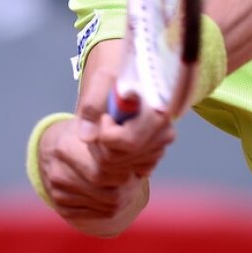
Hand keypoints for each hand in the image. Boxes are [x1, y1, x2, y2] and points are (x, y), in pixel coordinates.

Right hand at [37, 116, 149, 236]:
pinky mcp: (62, 207)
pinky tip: (113, 193)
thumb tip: (138, 146)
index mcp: (65, 147)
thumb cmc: (85, 136)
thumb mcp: (97, 125)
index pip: (104, 170)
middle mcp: (58, 172)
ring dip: (124, 198)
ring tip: (128, 184)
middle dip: (128, 187)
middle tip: (135, 178)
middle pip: (107, 192)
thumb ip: (115, 132)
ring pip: (107, 206)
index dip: (125, 170)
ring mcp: (58, 192)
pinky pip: (98, 215)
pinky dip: (111, 207)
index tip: (135, 165)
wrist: (56, 148)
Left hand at [76, 57, 176, 179]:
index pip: (128, 141)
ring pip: (115, 170)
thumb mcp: (103, 80)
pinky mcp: (149, 162)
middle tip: (100, 121)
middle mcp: (164, 135)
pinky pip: (120, 174)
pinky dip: (110, 158)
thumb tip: (87, 136)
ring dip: (101, 150)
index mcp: (159, 113)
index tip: (105, 116)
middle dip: (99, 142)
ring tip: (105, 127)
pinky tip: (113, 138)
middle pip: (116, 159)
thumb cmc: (119, 78)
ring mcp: (158, 151)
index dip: (108, 133)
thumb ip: (92, 105)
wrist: (131, 84)